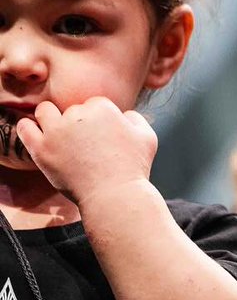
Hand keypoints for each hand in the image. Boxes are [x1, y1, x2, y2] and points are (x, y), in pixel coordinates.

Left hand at [15, 98, 157, 206]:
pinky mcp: (41, 149)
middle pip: (71, 109)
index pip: (94, 103)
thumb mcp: (148, 136)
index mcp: (102, 108)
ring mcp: (57, 131)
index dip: (98, 119)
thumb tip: (123, 115)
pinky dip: (29, 128)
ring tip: (59, 135)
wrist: (115, 195)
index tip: (100, 136)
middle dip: (77, 123)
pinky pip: (25, 128)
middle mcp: (78, 114)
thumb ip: (135, 118)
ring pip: (45, 111)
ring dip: (51, 119)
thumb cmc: (133, 168)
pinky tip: (36, 134)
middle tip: (84, 144)